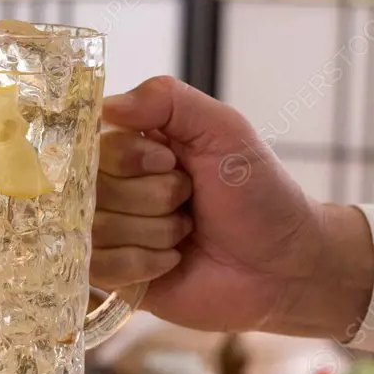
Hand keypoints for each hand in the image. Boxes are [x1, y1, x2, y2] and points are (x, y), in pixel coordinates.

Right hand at [91, 75, 373, 340]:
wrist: (285, 264)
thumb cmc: (257, 193)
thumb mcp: (223, 128)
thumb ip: (166, 99)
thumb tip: (106, 106)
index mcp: (127, 145)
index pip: (89, 143)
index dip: (129, 158)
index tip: (170, 162)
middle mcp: (107, 185)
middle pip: (92, 188)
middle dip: (154, 197)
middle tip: (188, 199)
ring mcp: (105, 231)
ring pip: (98, 228)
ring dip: (155, 232)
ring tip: (185, 230)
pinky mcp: (109, 274)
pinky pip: (100, 266)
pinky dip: (145, 262)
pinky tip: (172, 259)